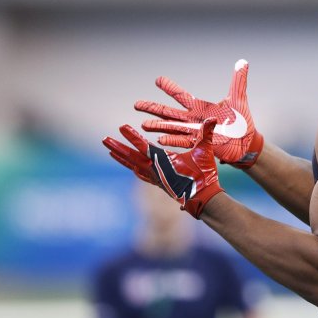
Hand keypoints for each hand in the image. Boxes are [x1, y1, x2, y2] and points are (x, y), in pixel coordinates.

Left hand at [103, 119, 223, 218]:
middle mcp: (155, 171)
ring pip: (133, 166)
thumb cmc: (204, 175)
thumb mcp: (205, 152)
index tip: (121, 127)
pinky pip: (142, 175)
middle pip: (131, 157)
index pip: (143, 146)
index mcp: (163, 162)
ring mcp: (156, 178)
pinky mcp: (159, 184)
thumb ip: (207, 134)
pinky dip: (133, 169)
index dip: (132, 136)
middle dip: (117, 147)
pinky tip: (131, 167)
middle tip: (104, 140)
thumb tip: (213, 118)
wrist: (204, 199)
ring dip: (121, 158)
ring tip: (110, 150)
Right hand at [136, 59, 263, 168]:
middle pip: (169, 112)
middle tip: (137, 104)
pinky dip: (172, 139)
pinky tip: (160, 139)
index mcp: (200, 107)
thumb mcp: (238, 98)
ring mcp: (194, 132)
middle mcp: (193, 119)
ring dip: (158, 126)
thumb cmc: (241, 121)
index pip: (181, 95)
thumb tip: (243, 62)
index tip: (158, 80)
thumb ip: (238, 80)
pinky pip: (183, 141)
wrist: (247, 141)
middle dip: (153, 108)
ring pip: (172, 127)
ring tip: (143, 124)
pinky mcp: (200, 143)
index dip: (170, 88)